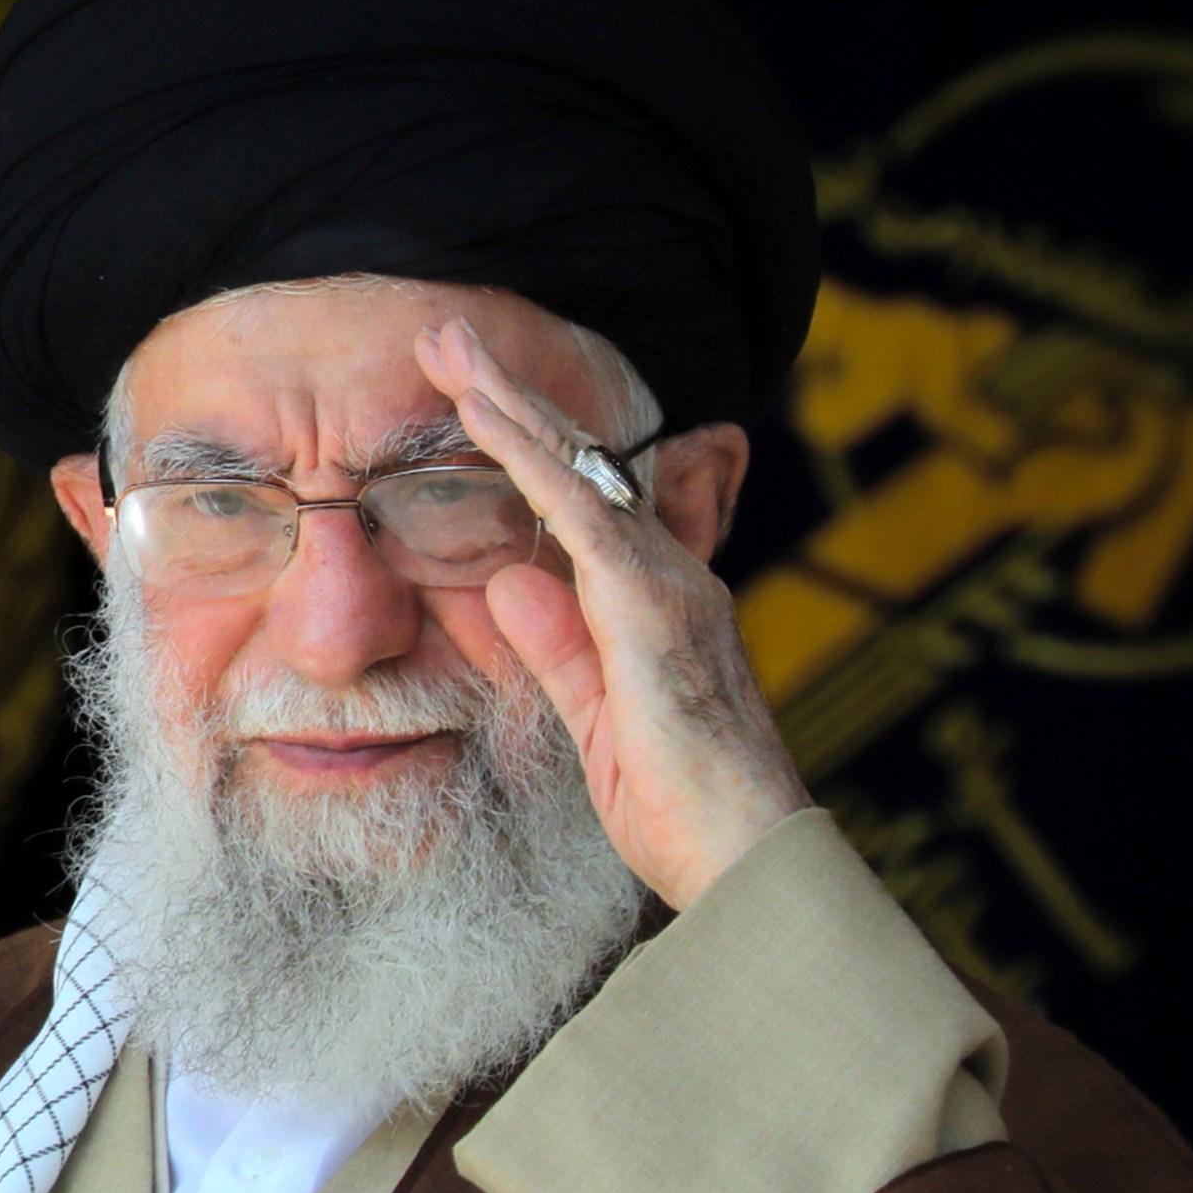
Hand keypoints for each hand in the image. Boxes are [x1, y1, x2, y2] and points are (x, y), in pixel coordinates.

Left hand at [415, 316, 810, 909]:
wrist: (746, 858)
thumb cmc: (682, 809)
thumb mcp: (596, 720)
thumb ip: (558, 650)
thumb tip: (509, 582)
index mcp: (658, 603)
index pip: (581, 504)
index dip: (526, 443)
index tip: (469, 394)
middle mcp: (672, 577)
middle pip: (580, 466)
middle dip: (510, 395)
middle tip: (445, 334)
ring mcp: (669, 585)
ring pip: (578, 472)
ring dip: (510, 404)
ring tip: (451, 349)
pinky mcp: (653, 608)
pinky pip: (582, 516)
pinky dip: (531, 460)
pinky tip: (487, 415)